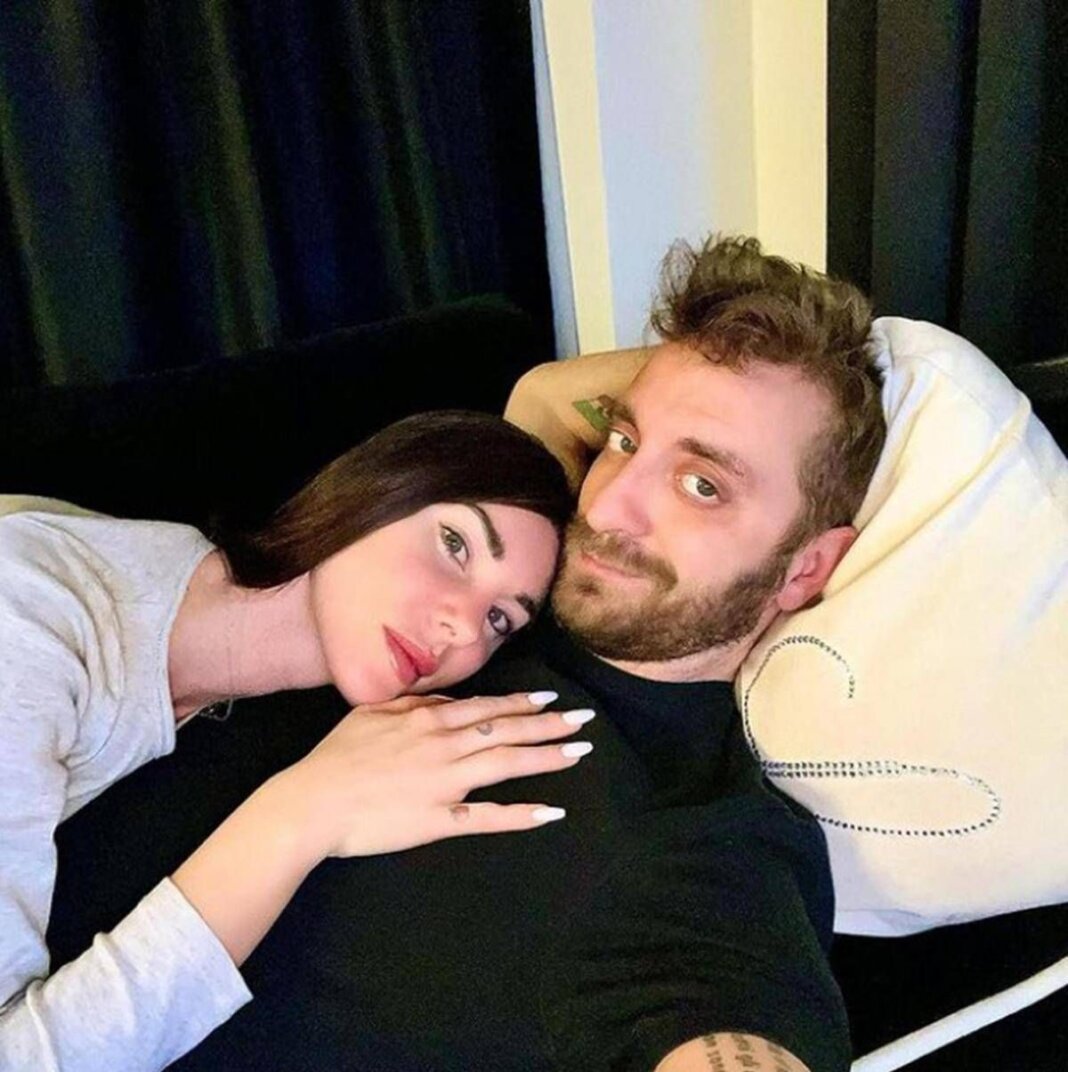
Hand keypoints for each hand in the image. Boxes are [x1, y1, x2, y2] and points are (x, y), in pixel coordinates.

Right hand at [271, 692, 592, 859]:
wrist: (311, 803)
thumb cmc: (335, 757)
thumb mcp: (371, 714)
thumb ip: (412, 703)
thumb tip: (445, 700)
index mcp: (428, 718)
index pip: (488, 706)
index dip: (523, 702)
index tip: (552, 698)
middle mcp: (445, 745)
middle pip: (508, 730)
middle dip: (550, 724)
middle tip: (585, 720)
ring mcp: (446, 783)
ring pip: (507, 764)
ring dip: (547, 757)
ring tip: (579, 752)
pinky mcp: (441, 820)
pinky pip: (488, 817)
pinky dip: (521, 814)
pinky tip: (551, 812)